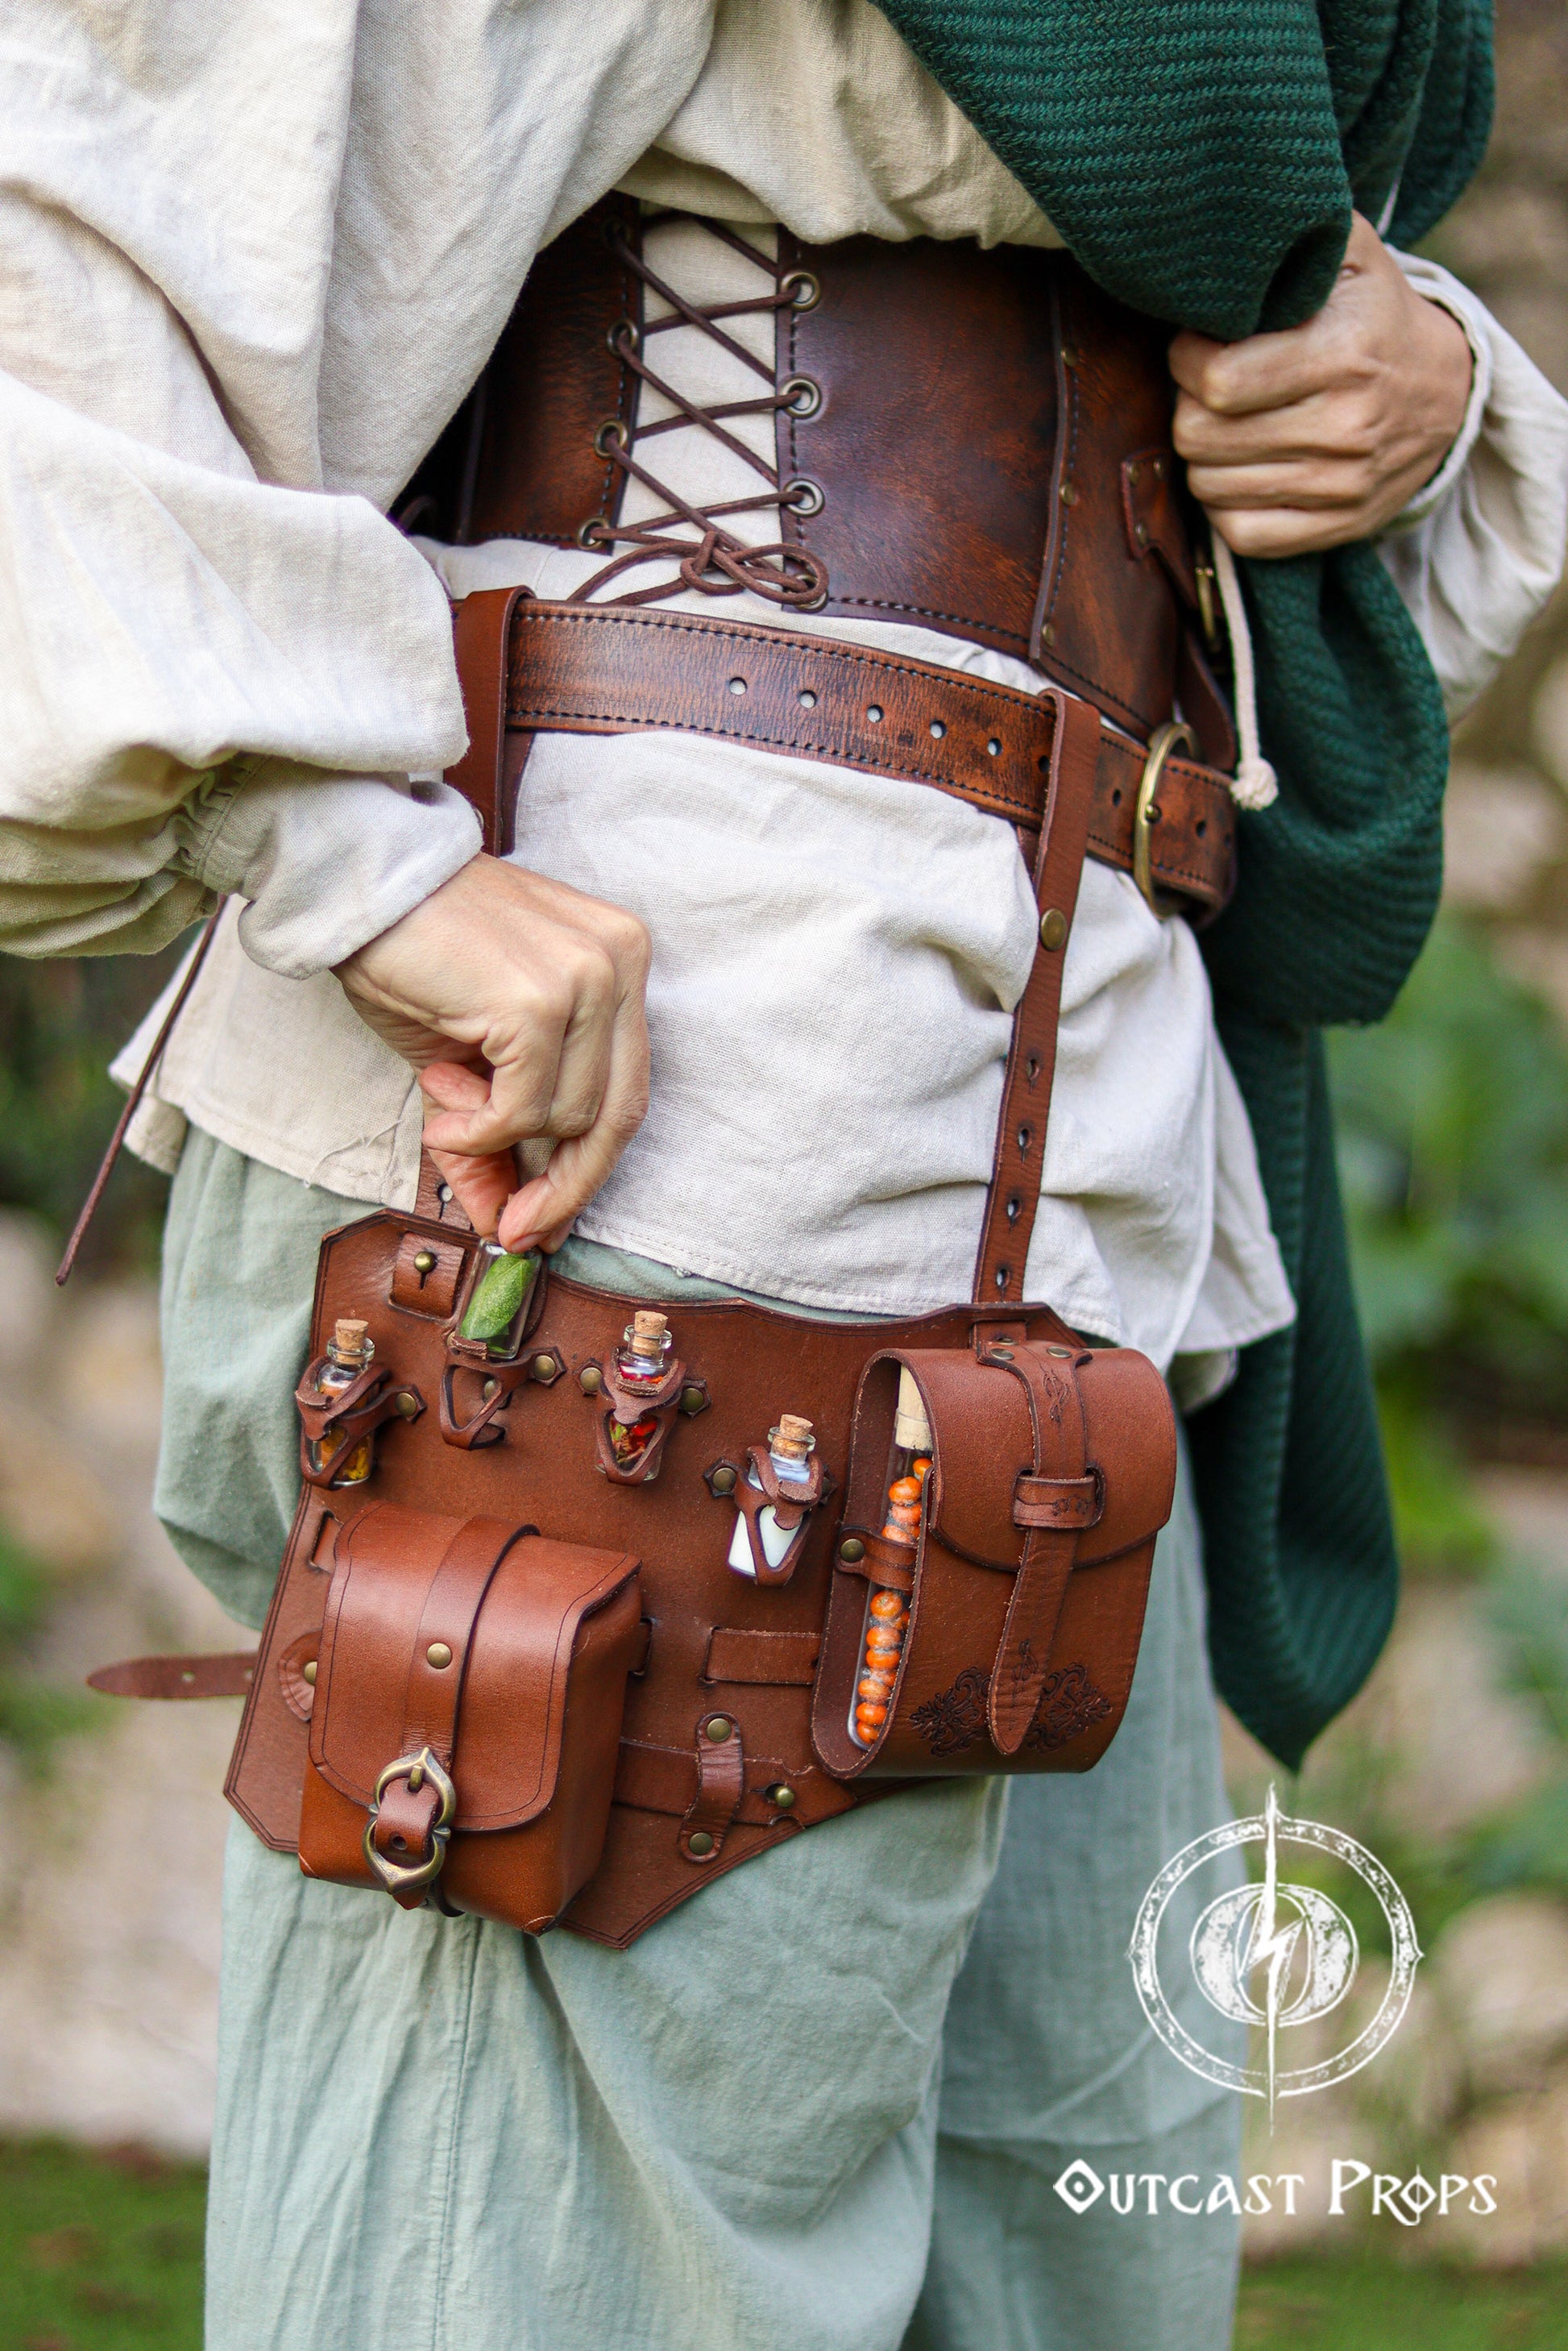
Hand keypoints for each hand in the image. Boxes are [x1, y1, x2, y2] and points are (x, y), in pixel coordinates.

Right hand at [335, 854, 650, 1248]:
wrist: (359, 884)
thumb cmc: (414, 953)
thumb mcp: (470, 1053)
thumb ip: (501, 1131)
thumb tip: (508, 1224)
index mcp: (621, 961)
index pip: (627, 1089)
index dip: (587, 1168)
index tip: (545, 1219)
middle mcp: (621, 962)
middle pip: (618, 1116)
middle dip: (565, 1187)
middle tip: (513, 1228)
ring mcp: (587, 978)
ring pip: (570, 1118)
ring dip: (496, 1131)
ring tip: (443, 1093)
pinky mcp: (541, 1002)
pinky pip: (524, 1111)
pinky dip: (478, 1126)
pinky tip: (438, 1095)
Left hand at [1170, 213, 1473, 557]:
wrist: (1445, 392)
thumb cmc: (1374, 313)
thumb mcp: (1350, 253)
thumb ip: (1292, 236)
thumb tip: (1223, 237)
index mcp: (1342, 355)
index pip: (1216, 381)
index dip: (1186, 361)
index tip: (1196, 346)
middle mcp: (1344, 426)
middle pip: (1200, 437)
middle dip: (1186, 406)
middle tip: (1206, 388)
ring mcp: (1341, 485)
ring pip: (1209, 486)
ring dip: (1202, 456)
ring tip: (1225, 424)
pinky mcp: (1336, 527)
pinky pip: (1240, 534)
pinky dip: (1223, 504)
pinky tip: (1238, 470)